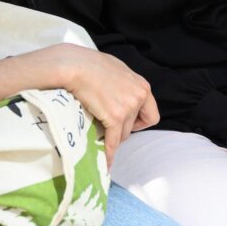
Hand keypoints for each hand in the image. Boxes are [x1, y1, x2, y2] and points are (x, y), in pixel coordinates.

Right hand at [47, 44, 158, 163]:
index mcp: (142, 87)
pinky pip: (113, 142)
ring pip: (123, 135)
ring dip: (112, 135)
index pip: (151, 115)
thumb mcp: (118, 70)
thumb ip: (126, 85)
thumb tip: (122, 93)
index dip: (139, 123)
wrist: (75, 66)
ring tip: (98, 131)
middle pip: (134, 126)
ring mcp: (128, 108)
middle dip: (121, 129)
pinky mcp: (114, 118)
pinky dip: (110, 153)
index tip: (126, 124)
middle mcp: (139, 97)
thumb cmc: (91, 65)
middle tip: (106, 126)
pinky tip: (106, 161)